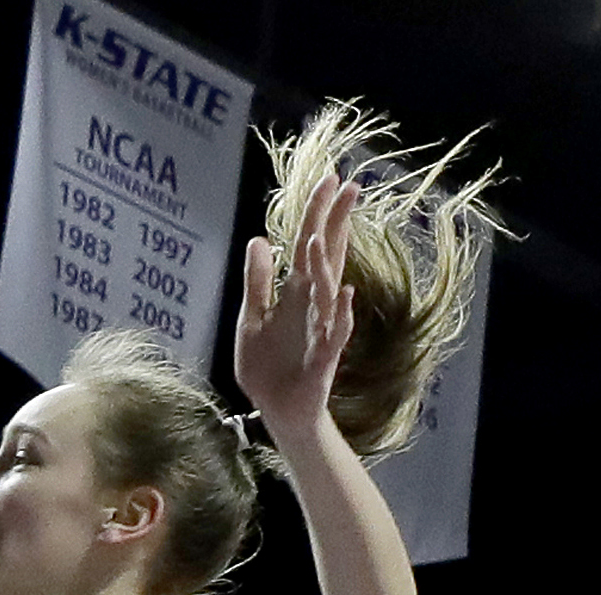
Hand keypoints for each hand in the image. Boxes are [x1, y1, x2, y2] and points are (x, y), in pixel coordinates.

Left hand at [233, 170, 358, 440]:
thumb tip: (258, 240)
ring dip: (325, 265)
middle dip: (336, 222)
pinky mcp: (324, 357)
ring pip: (328, 291)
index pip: (310, 244)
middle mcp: (315, 304)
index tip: (329, 179)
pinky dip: (342, 315)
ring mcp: (322, 328)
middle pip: (328, 255)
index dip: (318, 213)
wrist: (277, 409)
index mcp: (296, 292)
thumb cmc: (268, 364)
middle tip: (348, 185)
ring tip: (318, 238)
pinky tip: (345, 295)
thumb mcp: (252, 318)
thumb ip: (257, 282)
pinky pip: (336, 333)